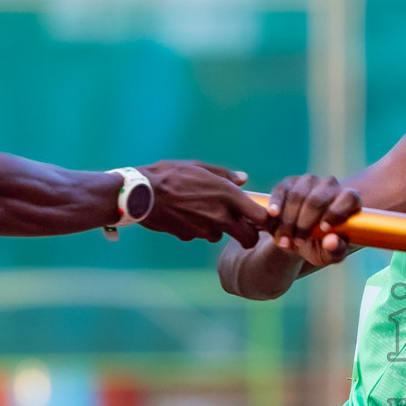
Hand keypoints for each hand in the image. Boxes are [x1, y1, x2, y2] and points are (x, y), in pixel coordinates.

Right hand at [136, 161, 271, 244]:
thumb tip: (243, 180)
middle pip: (248, 238)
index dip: (265, 221)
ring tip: (201, 211)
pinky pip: (198, 235)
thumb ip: (225, 175)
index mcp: (228, 196)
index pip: (260, 217)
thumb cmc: (170, 175)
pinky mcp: (189, 237)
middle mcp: (221, 216)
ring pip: (220, 236)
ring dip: (217, 228)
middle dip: (248, 236)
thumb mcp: (200, 167)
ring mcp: (205, 230)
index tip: (262, 219)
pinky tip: (184, 215)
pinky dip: (196, 229)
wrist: (140, 194)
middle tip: (242, 228)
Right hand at [266, 173, 361, 266]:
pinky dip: (276, 205)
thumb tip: (331, 241)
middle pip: (317, 200)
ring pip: (297, 196)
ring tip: (284, 241)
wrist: (298, 240)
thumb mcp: (329, 254)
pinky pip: (281, 191)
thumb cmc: (321, 247)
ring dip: (288, 221)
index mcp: (349, 199)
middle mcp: (331, 185)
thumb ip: (335, 250)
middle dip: (304, 224)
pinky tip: (273, 216)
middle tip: (297, 242)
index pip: (348, 197)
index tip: (323, 229)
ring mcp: (309, 181)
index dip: (336, 212)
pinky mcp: (288, 183)